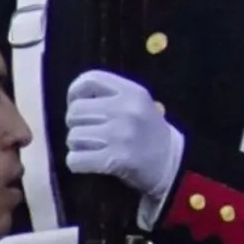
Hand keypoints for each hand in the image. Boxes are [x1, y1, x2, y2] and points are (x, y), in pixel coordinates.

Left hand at [65, 70, 183, 221]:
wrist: (170, 163)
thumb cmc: (148, 132)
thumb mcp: (140, 104)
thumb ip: (111, 96)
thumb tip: (75, 99)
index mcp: (133, 92)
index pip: (90, 79)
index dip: (76, 92)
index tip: (79, 104)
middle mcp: (126, 110)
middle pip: (75, 110)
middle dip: (76, 124)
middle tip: (89, 132)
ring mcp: (120, 135)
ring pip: (73, 136)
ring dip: (78, 146)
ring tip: (94, 148)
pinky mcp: (115, 159)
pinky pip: (75, 159)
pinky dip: (77, 163)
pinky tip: (90, 162)